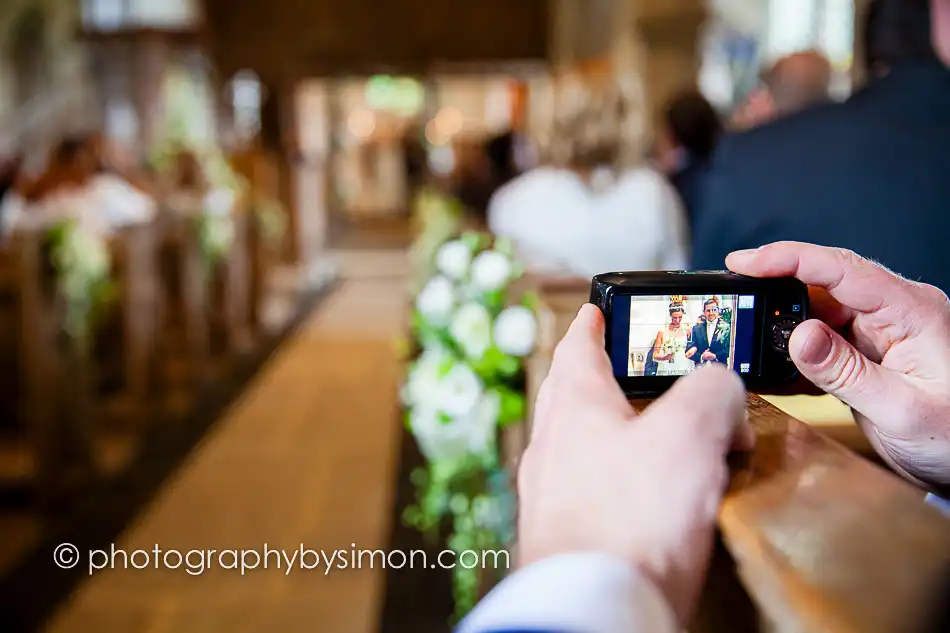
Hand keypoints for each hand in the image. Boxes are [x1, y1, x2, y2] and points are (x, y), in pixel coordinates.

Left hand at [518, 304, 753, 623]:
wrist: (595, 607)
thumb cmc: (629, 519)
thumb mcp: (690, 431)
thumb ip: (712, 392)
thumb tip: (721, 391)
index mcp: (574, 405)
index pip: (577, 345)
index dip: (594, 322)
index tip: (597, 310)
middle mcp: (552, 445)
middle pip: (573, 394)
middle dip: (606, 377)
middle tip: (636, 372)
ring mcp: (551, 493)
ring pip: (583, 444)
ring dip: (619, 434)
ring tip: (659, 438)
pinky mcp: (565, 536)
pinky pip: (593, 492)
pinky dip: (622, 483)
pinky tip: (651, 501)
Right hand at [727, 242, 949, 491]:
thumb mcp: (900, 411)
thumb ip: (846, 373)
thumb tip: (799, 335)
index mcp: (911, 311)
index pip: (840, 269)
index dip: (787, 259)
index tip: (744, 263)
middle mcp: (894, 313)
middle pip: (821, 285)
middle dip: (774, 289)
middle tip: (734, 302)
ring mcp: (880, 333)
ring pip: (816, 312)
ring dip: (782, 327)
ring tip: (750, 339)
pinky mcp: (867, 354)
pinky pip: (823, 340)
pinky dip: (796, 352)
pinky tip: (778, 367)